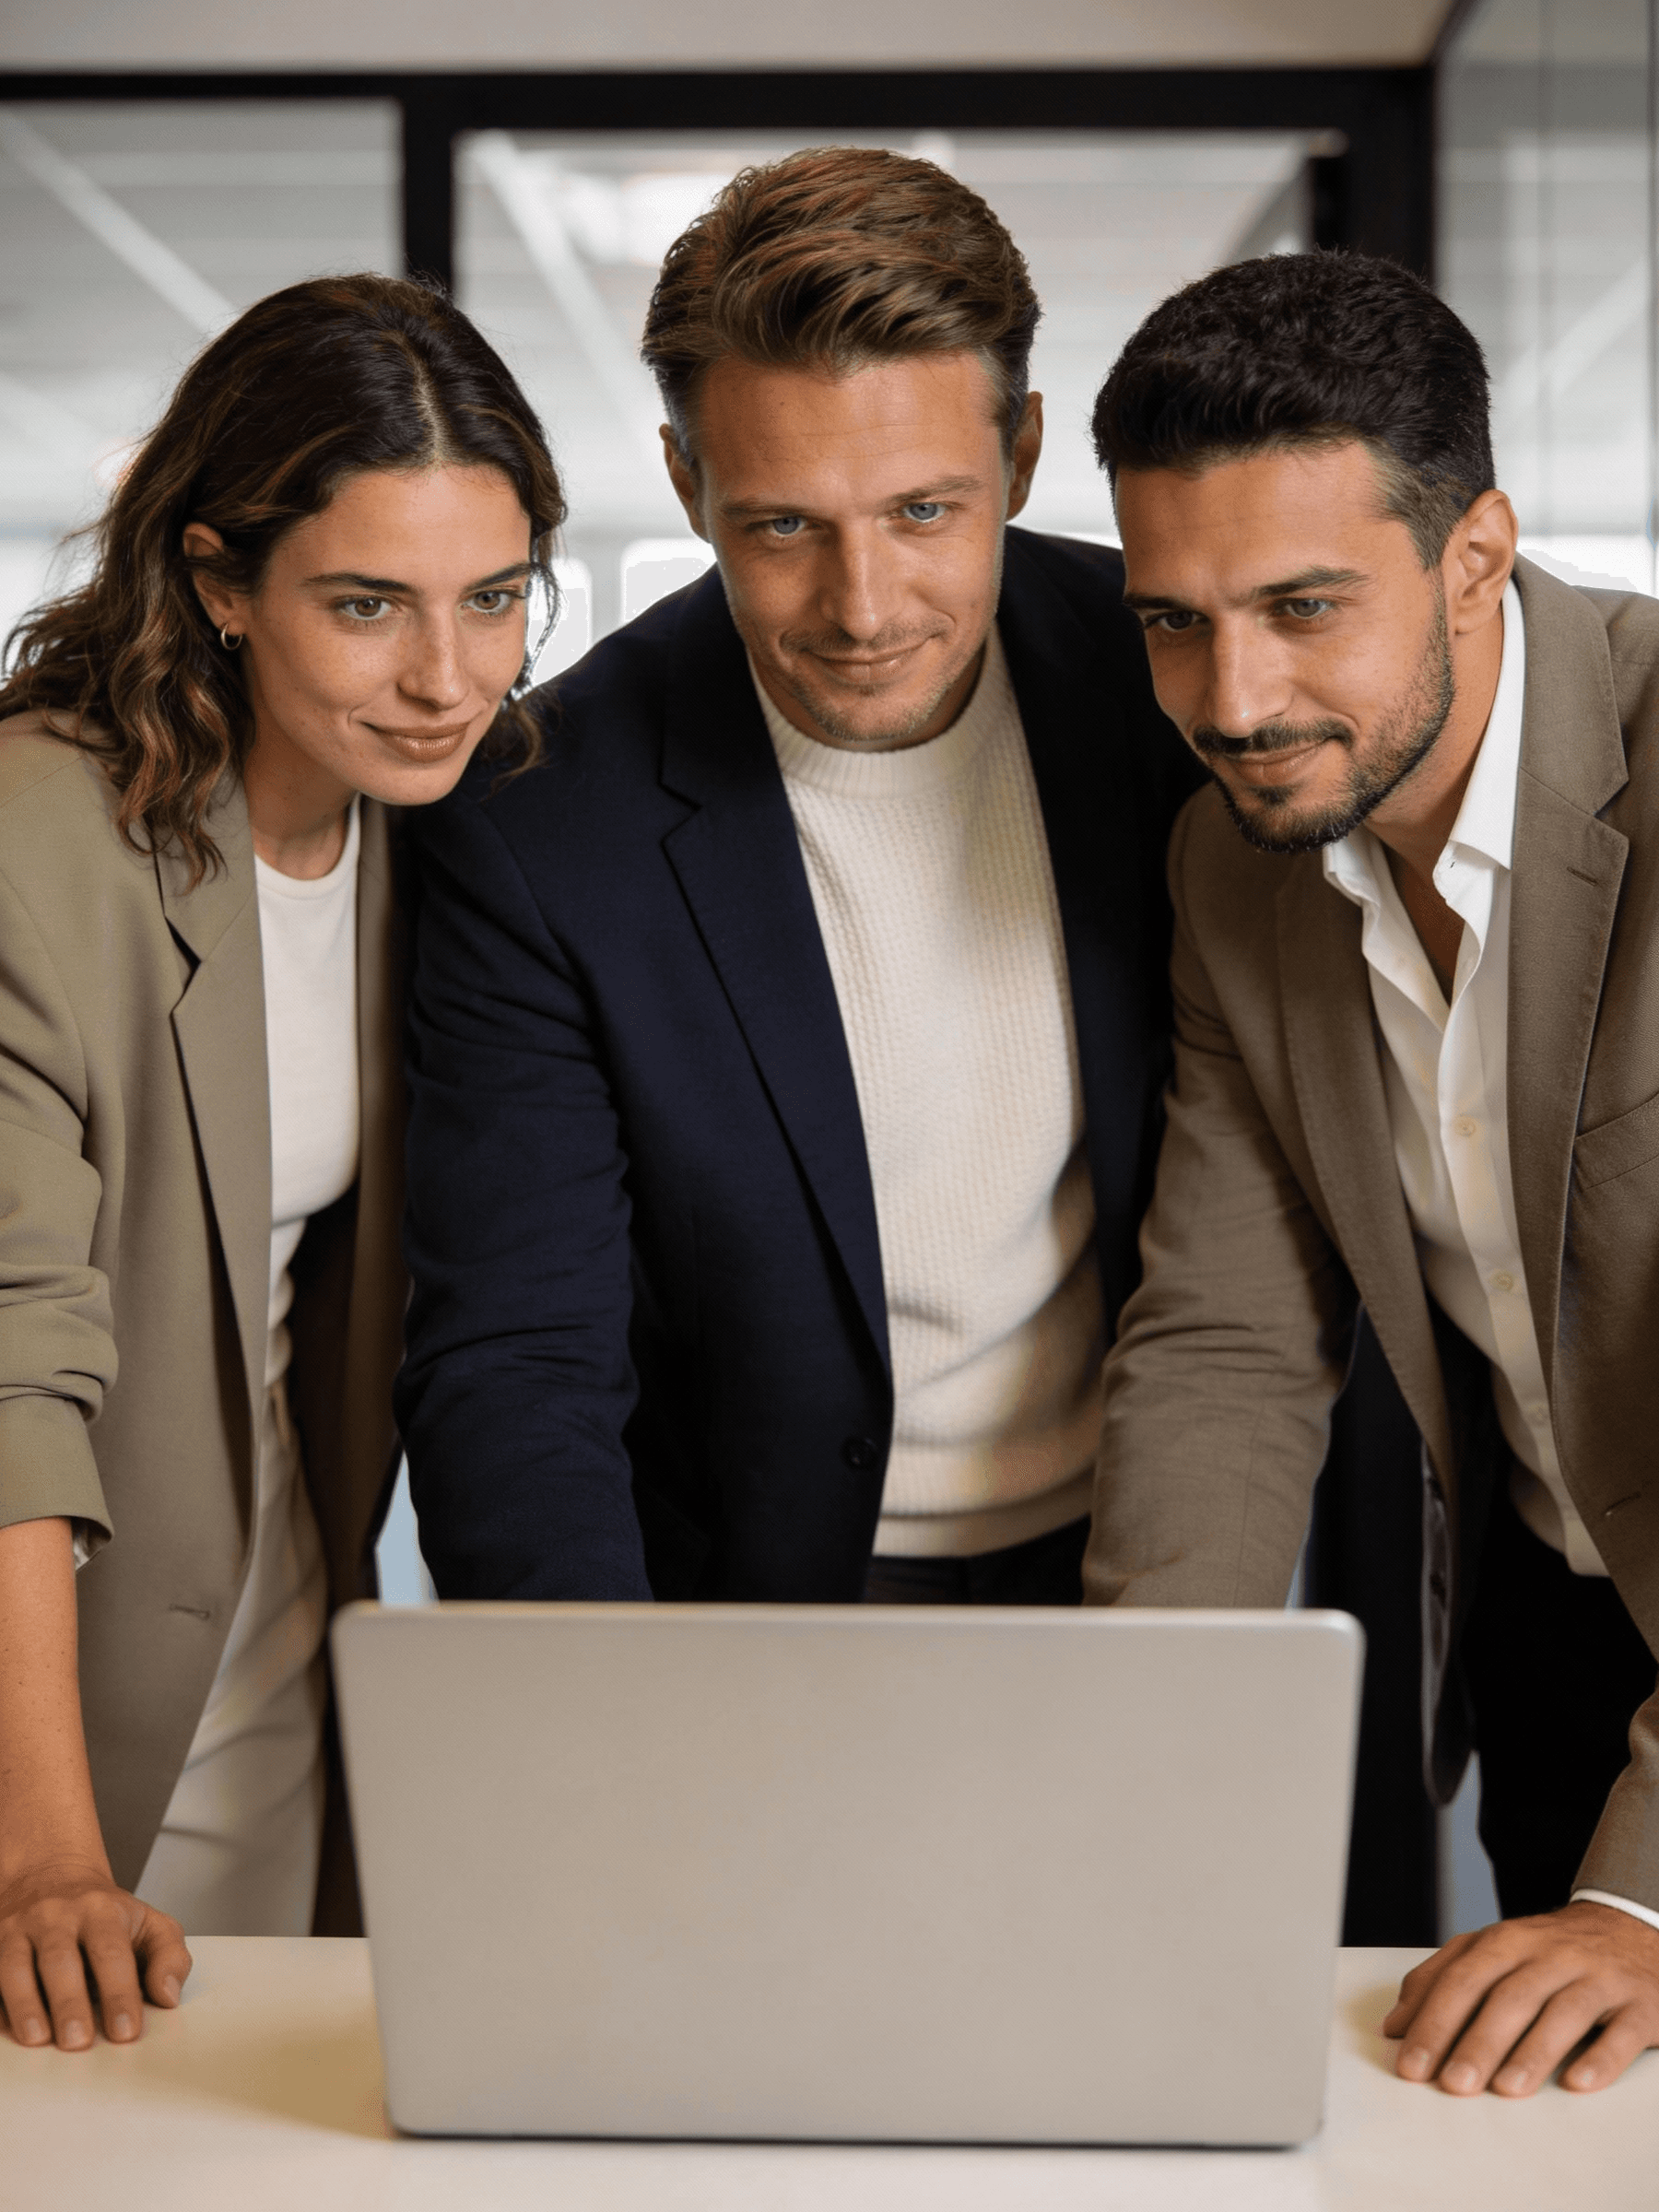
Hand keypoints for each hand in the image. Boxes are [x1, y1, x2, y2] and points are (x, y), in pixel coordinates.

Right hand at [0, 1859, 190, 2049]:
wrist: (51, 1874)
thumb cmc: (105, 1914)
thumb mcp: (149, 1923)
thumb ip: (169, 1957)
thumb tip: (168, 1996)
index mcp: (102, 1912)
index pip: (112, 1953)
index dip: (119, 1994)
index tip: (126, 2031)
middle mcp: (57, 1917)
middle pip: (61, 1960)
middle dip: (70, 2003)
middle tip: (79, 2042)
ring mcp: (19, 1929)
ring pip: (15, 1966)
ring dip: (26, 2005)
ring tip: (39, 2039)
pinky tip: (6, 2025)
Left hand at [1383, 1900, 1658, 2095]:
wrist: (1629, 1926)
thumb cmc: (1549, 1951)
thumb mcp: (1492, 1951)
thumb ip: (1441, 1980)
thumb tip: (1395, 2024)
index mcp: (1508, 1941)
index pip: (1463, 1979)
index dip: (1434, 2021)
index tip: (1412, 2064)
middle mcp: (1551, 1954)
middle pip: (1509, 1996)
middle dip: (1477, 2042)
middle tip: (1453, 2084)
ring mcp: (1598, 1977)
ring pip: (1563, 2012)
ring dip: (1532, 2051)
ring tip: (1506, 2089)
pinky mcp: (1640, 2003)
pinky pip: (1621, 2031)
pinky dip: (1600, 2057)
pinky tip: (1577, 2082)